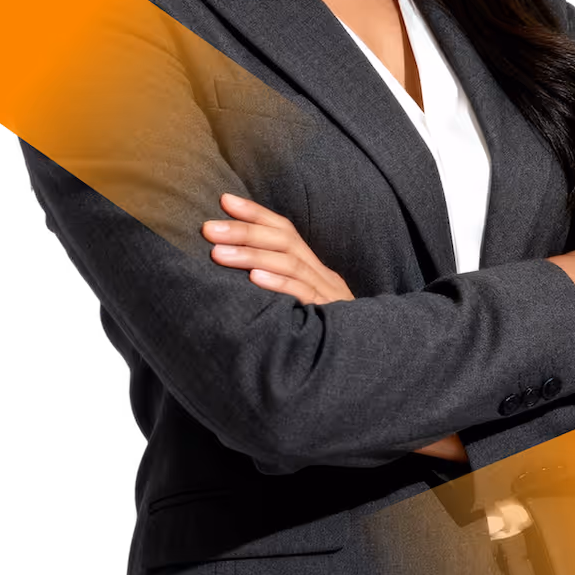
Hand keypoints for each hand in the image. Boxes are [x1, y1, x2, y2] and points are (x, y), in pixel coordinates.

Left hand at [204, 194, 468, 463]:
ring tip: (217, 252)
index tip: (224, 200)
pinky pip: (304, 298)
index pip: (286, 232)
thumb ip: (280, 290)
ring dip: (251, 255)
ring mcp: (329, 298)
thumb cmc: (322, 345)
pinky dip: (279, 285)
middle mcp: (324, 278)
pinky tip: (255, 280)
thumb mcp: (301, 311)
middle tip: (208, 228)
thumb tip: (237, 274)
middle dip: (245, 231)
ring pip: (290, 265)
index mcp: (316, 272)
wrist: (365, 373)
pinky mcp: (330, 320)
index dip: (256, 214)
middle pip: (285, 242)